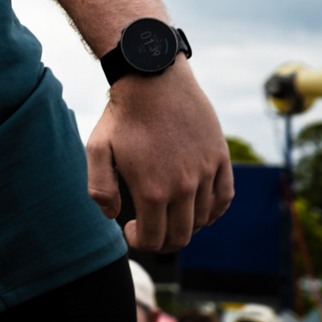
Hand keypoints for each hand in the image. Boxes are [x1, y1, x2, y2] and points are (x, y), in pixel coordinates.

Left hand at [86, 63, 234, 251]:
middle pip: (181, 237)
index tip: (131, 230)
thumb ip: (100, 188)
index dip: (141, 242)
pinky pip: (225, 197)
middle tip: (150, 230)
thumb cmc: (122, 115)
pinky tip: (200, 208)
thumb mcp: (96, 148)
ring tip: (169, 213)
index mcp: (152, 190)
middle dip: (162, 241)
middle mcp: (183, 186)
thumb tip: (112, 216)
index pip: (154, 240)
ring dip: (186, 224)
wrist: (153, 78)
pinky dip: (214, 210)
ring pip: (203, 219)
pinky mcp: (220, 157)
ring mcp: (205, 172)